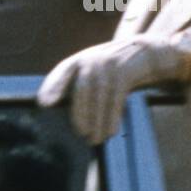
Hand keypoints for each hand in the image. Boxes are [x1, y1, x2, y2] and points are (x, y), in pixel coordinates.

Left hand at [37, 35, 190, 143]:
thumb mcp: (96, 68)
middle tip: (81, 134)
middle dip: (81, 115)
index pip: (62, 71)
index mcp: (81, 59)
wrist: (146, 51)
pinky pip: (116, 99)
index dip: (53, 86)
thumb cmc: (115, 67)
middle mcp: (93, 59)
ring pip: (99, 97)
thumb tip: (63, 110)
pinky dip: (112, 117)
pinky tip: (110, 132)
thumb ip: (79, 83)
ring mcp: (109, 64)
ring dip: (97, 121)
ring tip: (96, 139)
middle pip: (82, 90)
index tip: (44, 103)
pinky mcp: (125, 72)